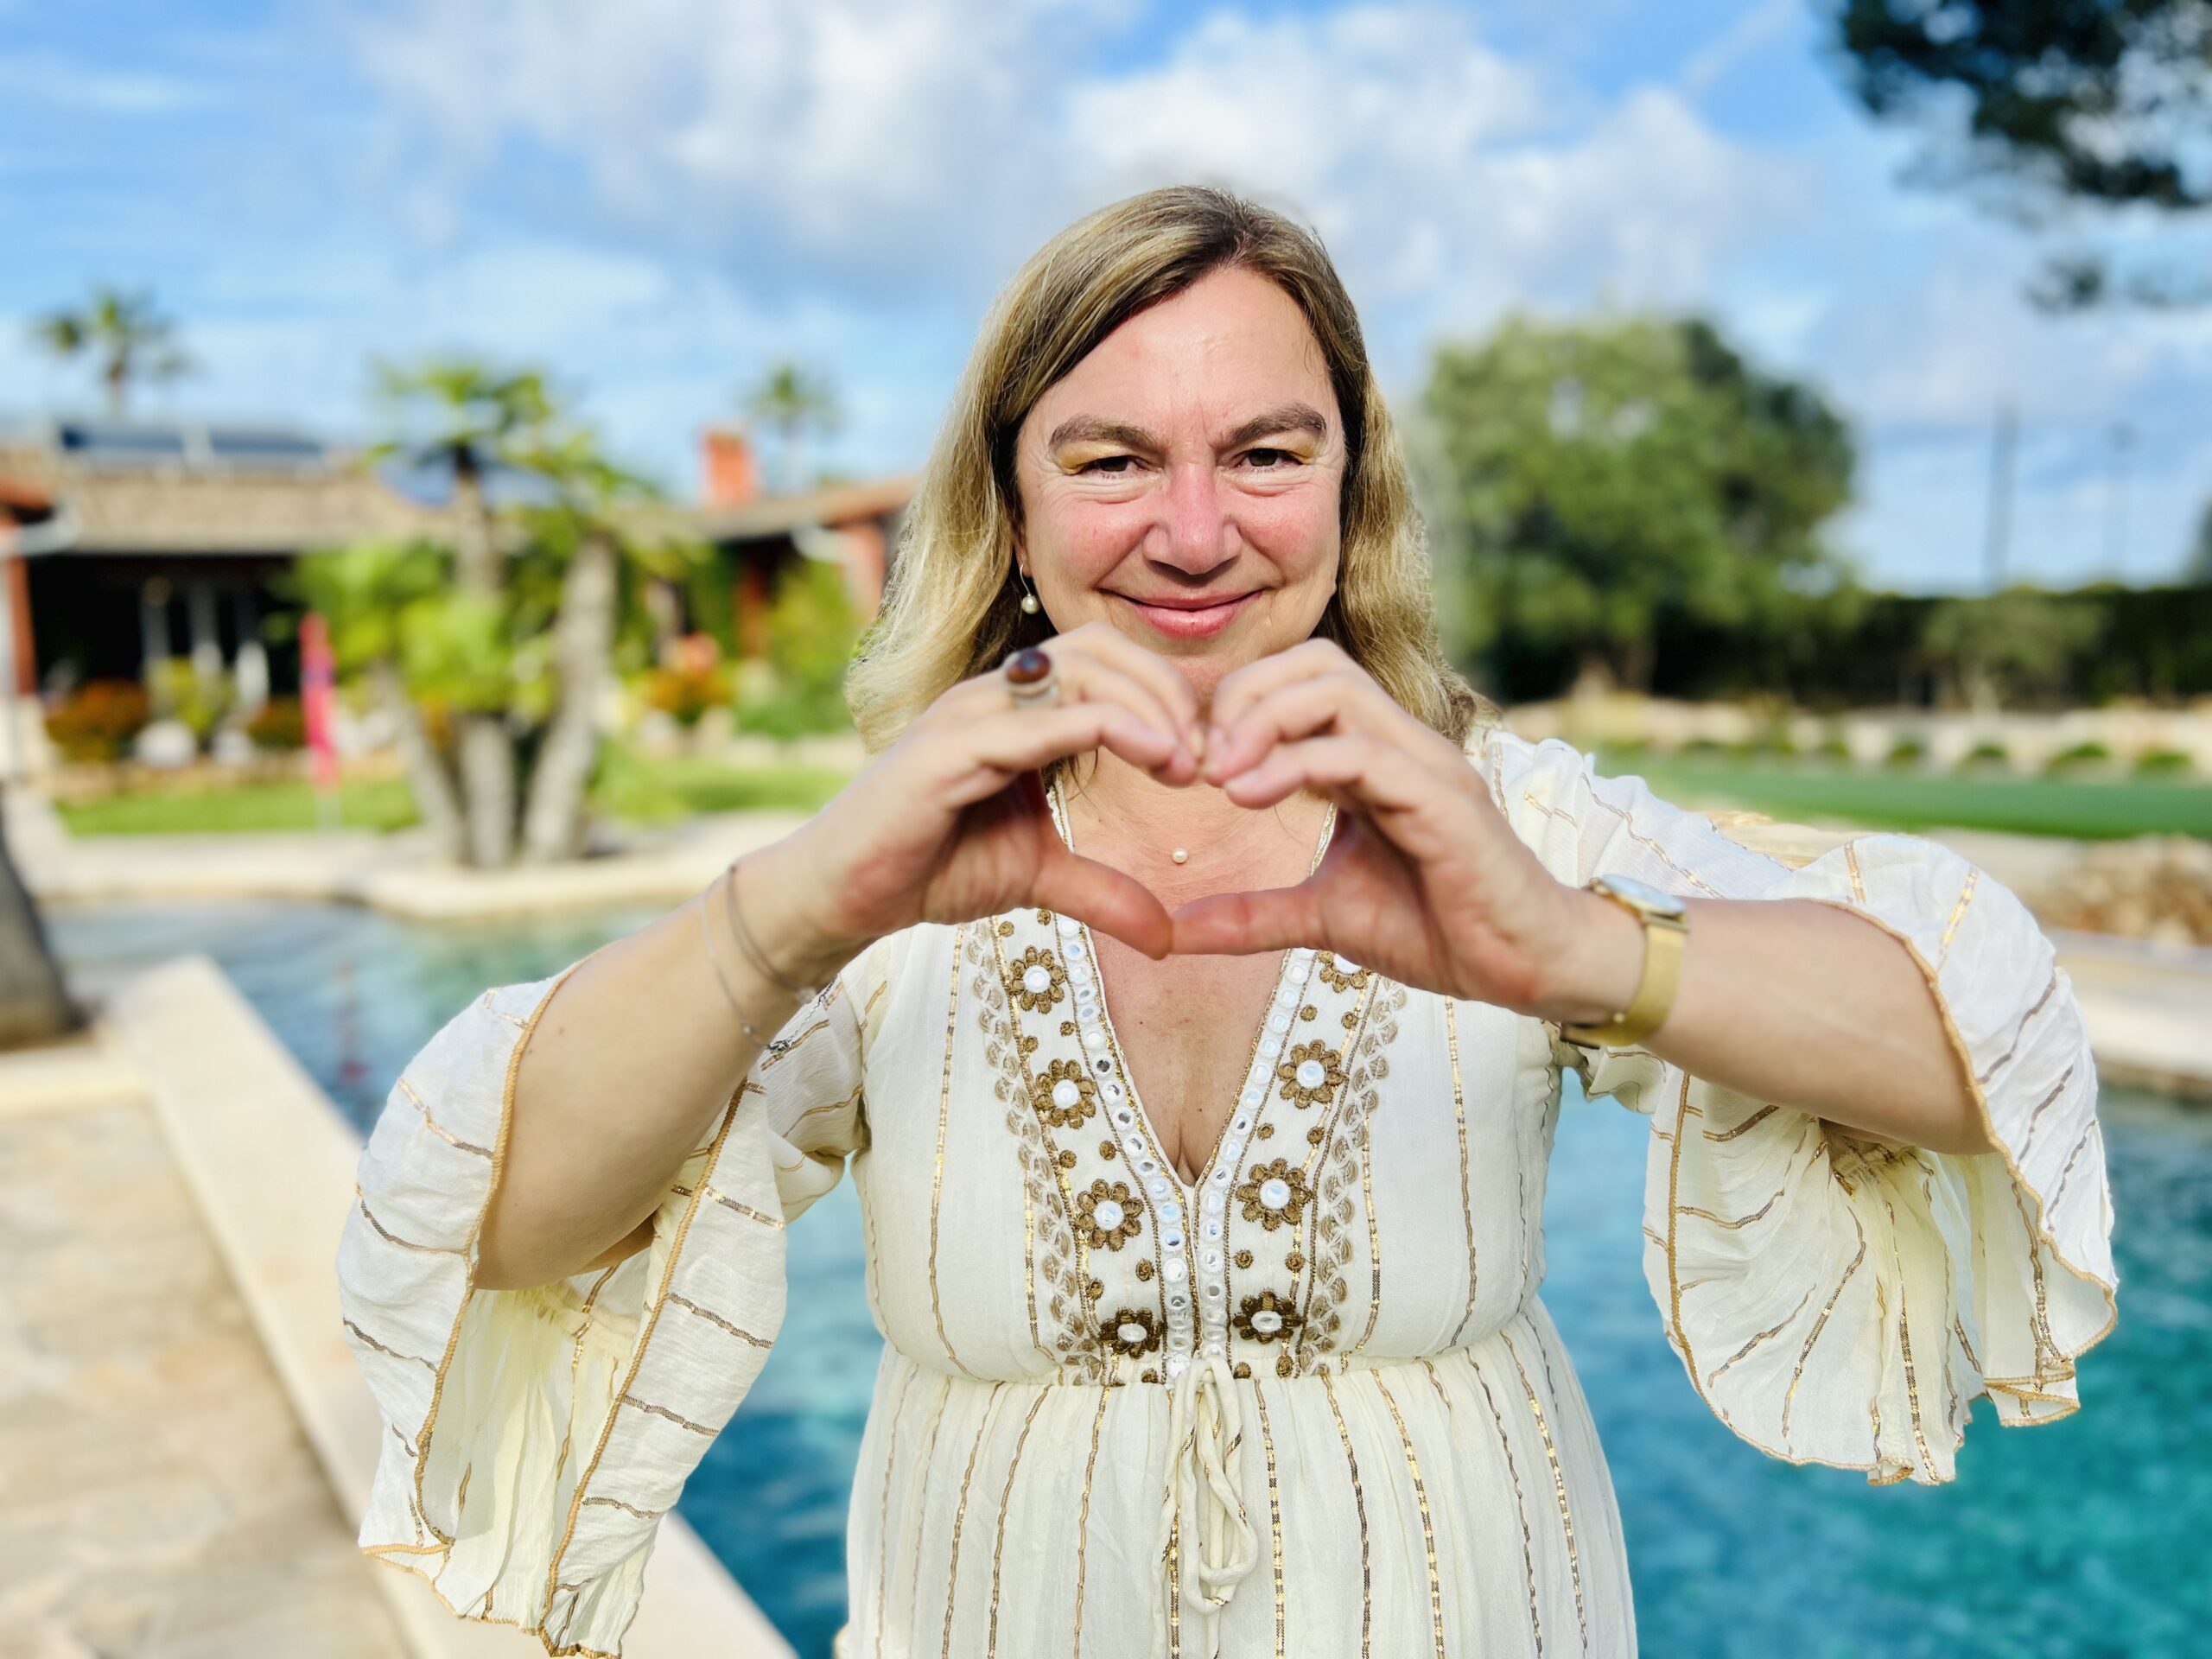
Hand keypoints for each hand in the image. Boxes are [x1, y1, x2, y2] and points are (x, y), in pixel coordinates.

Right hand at [750, 622, 1204, 978]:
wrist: (844, 894)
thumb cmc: (929, 867)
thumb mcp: (1038, 877)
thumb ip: (1103, 892)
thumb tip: (1167, 936)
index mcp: (1015, 707)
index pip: (1105, 660)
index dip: (1165, 694)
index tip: (1203, 756)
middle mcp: (994, 694)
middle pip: (1101, 649)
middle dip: (1167, 692)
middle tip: (1205, 757)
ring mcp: (970, 713)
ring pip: (1080, 672)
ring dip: (1149, 709)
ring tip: (1186, 763)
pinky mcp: (950, 749)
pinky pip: (1042, 720)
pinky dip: (1109, 729)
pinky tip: (1154, 758)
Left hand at [1169, 639, 1636, 1020]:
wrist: (1523, 966)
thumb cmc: (1438, 930)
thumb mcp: (1324, 917)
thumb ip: (1254, 914)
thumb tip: (1177, 930)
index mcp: (1374, 756)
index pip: (1301, 679)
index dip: (1237, 706)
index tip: (1192, 764)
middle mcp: (1401, 744)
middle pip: (1316, 662)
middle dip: (1244, 698)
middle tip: (1200, 761)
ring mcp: (1425, 765)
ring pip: (1338, 691)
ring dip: (1264, 721)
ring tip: (1220, 777)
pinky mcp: (1442, 799)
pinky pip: (1362, 753)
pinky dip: (1297, 763)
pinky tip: (1248, 796)